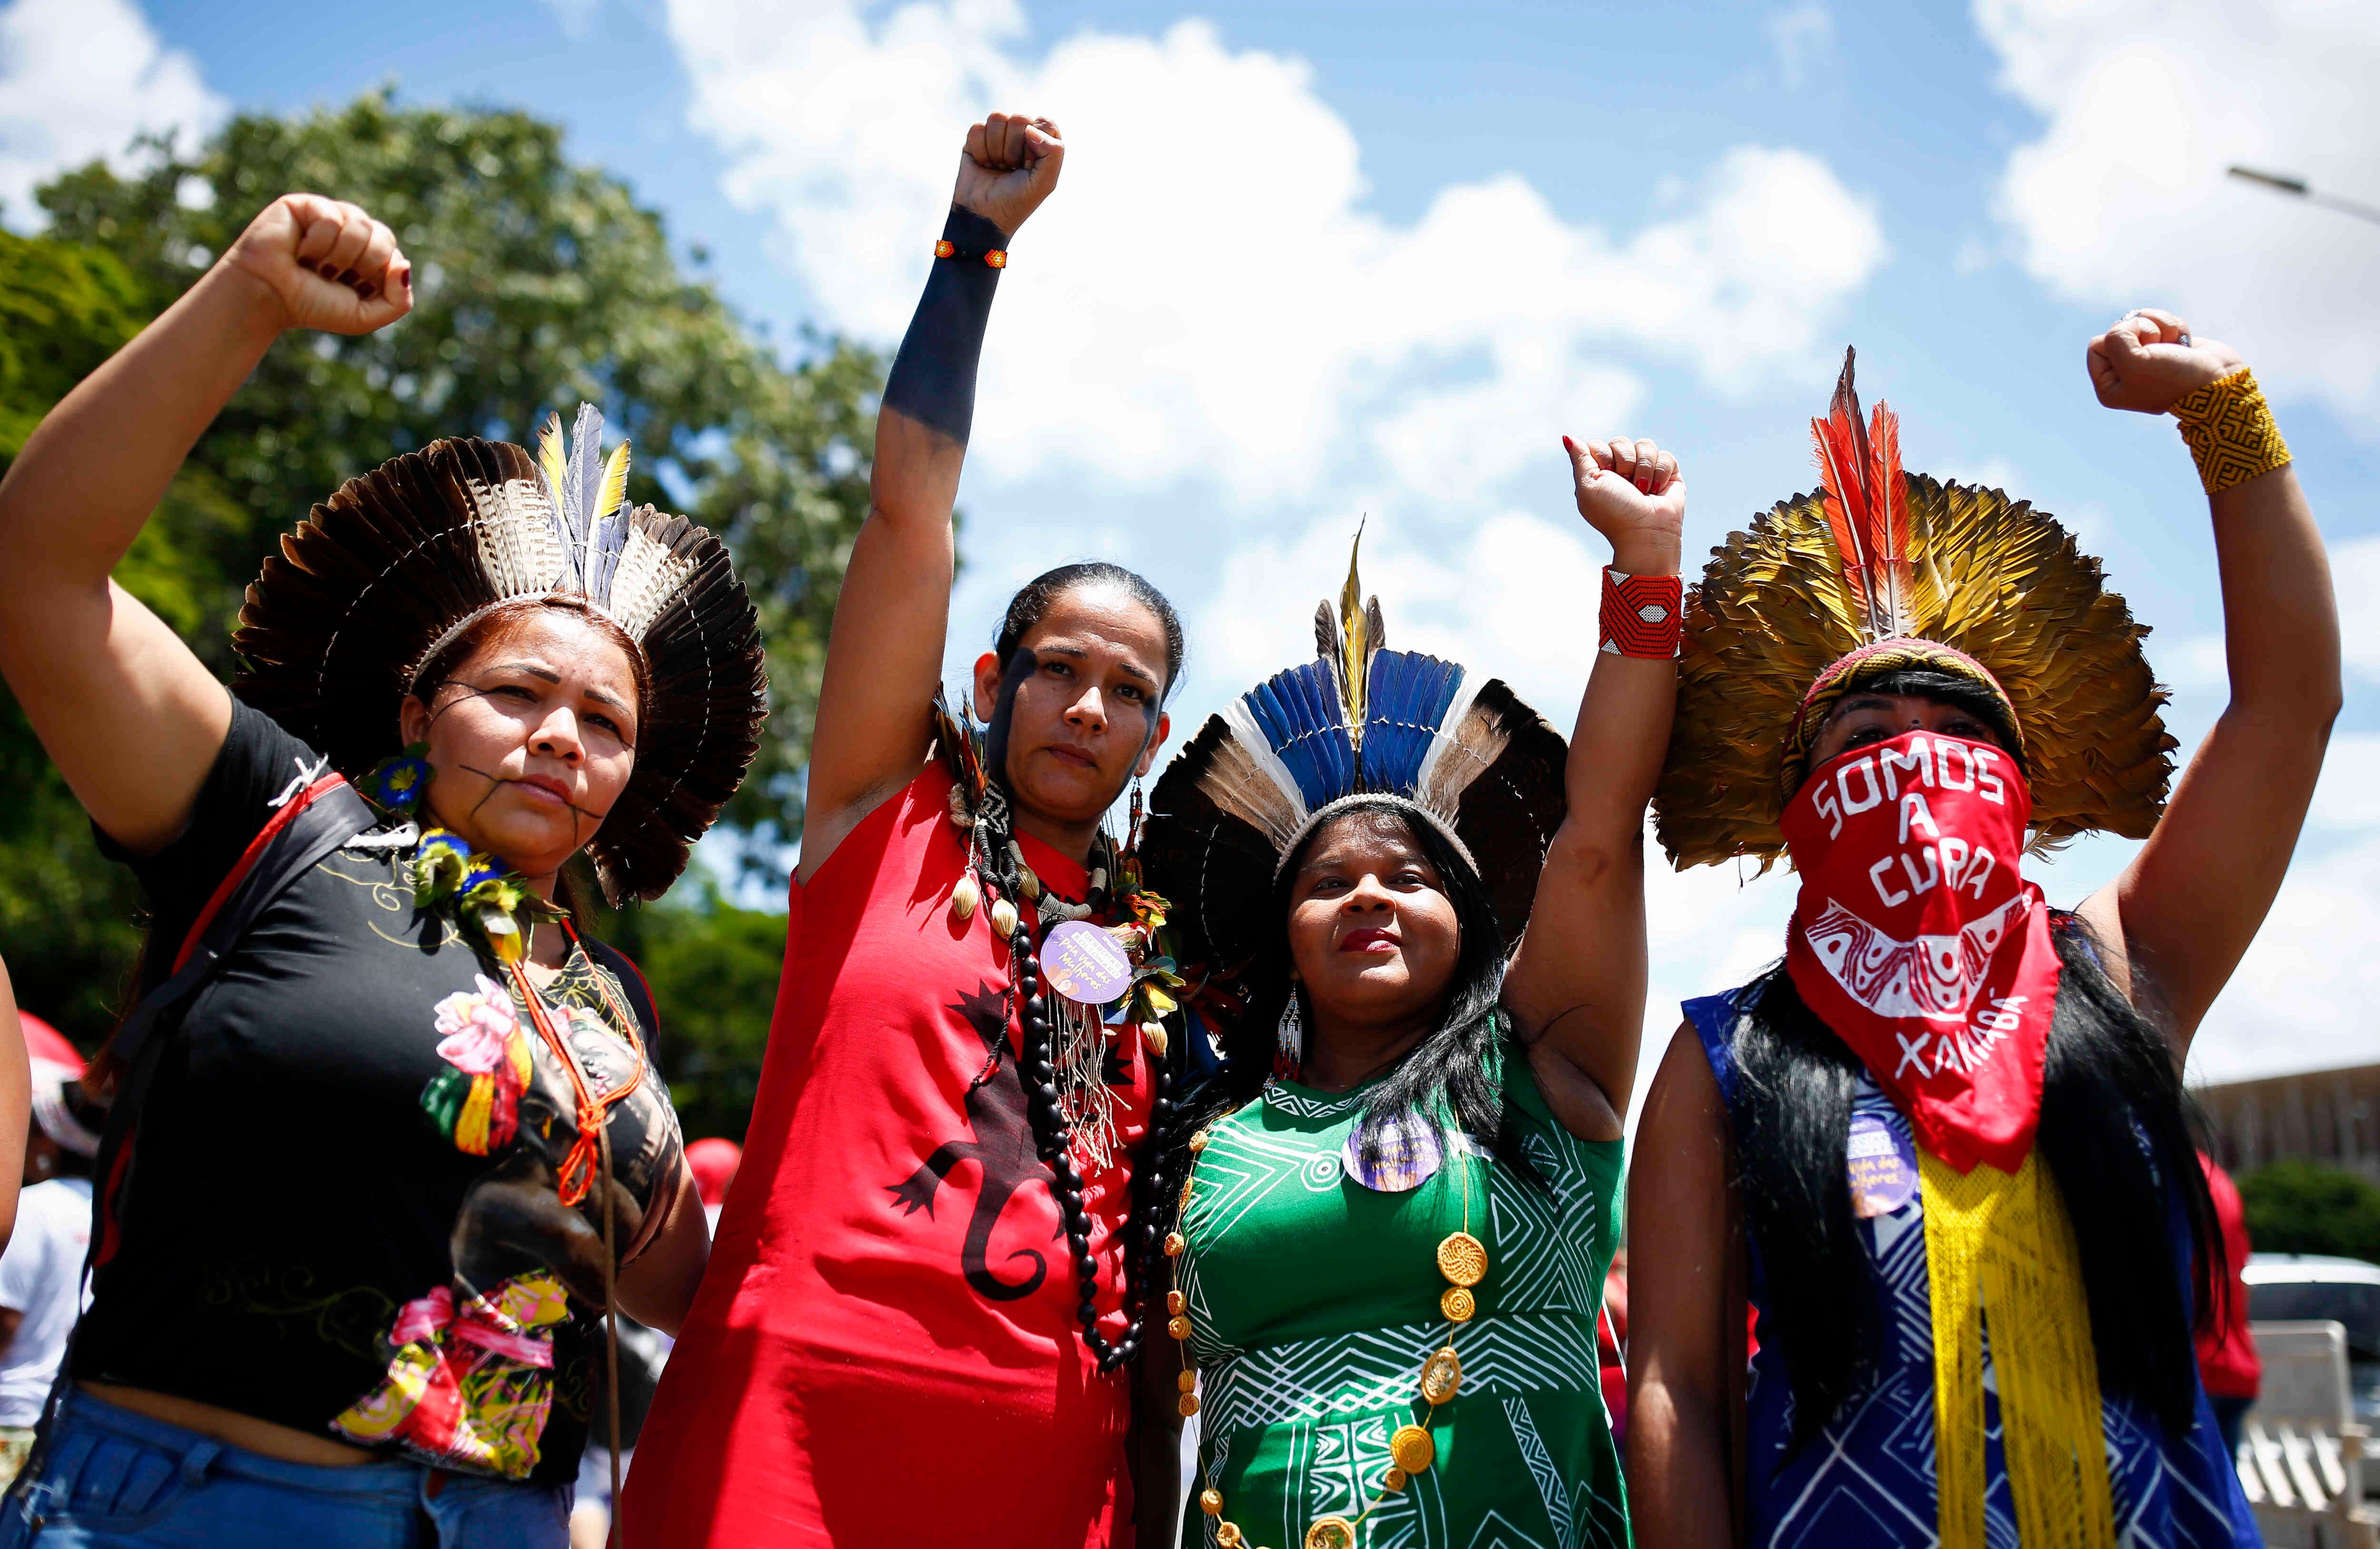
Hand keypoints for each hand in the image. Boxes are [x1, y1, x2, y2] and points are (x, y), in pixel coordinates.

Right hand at [222, 194, 412, 336]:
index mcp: (369, 256)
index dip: (375, 277)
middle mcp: (353, 232)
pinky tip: (299, 250)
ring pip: (361, 225)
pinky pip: (331, 219)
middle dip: (361, 265)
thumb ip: (399, 301)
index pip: (394, 255)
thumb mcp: (365, 316)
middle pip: (383, 237)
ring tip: (314, 264)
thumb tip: (405, 265)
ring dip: (338, 256)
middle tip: (332, 276)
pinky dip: (317, 244)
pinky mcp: (308, 205)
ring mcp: (332, 216)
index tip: (350, 289)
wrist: (269, 297)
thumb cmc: (313, 306)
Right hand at [953, 113, 1063, 236]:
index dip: (1036, 143)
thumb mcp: (1044, 183)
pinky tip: (983, 165)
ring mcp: (999, 135)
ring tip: (997, 167)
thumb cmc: (1016, 202)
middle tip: (1011, 169)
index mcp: (1043, 144)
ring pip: (997, 118)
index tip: (1029, 166)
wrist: (982, 216)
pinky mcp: (976, 139)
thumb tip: (1030, 128)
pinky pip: (977, 128)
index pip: (1044, 122)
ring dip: (995, 149)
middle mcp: (1022, 136)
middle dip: (1013, 148)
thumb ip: (1052, 153)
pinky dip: (979, 150)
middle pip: (1019, 118)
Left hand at [1566, 434, 1684, 573]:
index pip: (1598, 445)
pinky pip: (1665, 456)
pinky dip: (1661, 473)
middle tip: (1626, 486)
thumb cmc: (1614, 512)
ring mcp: (1645, 469)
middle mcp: (1622, 469)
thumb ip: (1580, 459)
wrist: (1646, 531)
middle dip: (1625, 463)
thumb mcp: (1588, 485)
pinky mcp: (1668, 473)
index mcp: (1600, 472)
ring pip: (1645, 445)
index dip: (1603, 457)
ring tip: (1643, 491)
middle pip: (1621, 441)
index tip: (1606, 476)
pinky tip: (1657, 490)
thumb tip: (1567, 437)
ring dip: (1644, 469)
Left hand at [2087, 309, 2243, 414]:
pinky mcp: (2169, 345)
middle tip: (2159, 348)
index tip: (2139, 353)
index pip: (2096, 345)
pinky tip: (2185, 343)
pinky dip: (2175, 327)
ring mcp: (2148, 358)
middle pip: (2120, 329)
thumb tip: (2129, 323)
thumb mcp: (2133, 362)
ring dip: (2162, 326)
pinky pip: (2162, 321)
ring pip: (2143, 321)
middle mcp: (2125, 372)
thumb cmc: (2174, 377)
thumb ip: (2116, 339)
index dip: (2118, 341)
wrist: (2218, 382)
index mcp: (2109, 386)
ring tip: (2174, 345)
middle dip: (2143, 331)